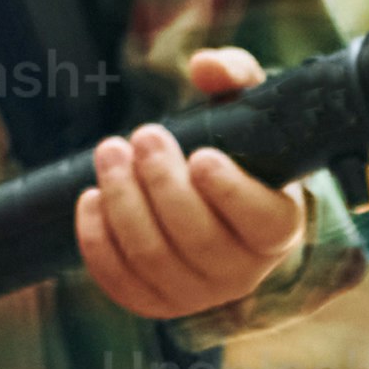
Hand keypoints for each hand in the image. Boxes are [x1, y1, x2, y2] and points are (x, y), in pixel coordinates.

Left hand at [78, 46, 303, 319]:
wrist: (218, 205)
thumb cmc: (238, 151)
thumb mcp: (247, 108)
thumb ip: (235, 75)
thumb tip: (205, 66)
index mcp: (278, 226)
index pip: (262, 221)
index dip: (231, 192)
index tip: (201, 156)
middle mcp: (243, 271)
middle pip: (197, 238)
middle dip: (162, 182)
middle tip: (144, 135)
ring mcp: (199, 293)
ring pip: (153, 257)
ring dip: (123, 201)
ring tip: (110, 152)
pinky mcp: (157, 302)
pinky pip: (121, 281)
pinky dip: (99, 240)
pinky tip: (90, 198)